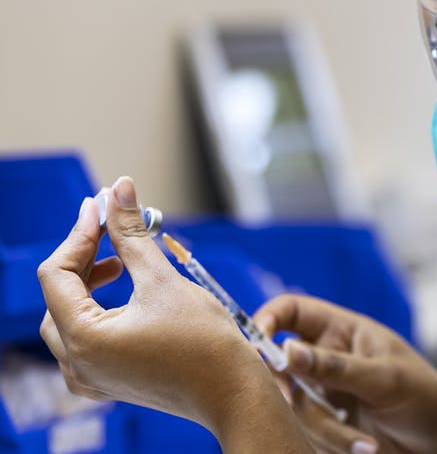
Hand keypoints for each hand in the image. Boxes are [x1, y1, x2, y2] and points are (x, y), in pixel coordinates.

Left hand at [37, 176, 312, 452]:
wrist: (234, 392)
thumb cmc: (205, 342)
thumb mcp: (163, 280)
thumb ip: (132, 234)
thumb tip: (119, 190)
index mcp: (83, 338)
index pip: (57, 273)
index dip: (80, 233)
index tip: (102, 206)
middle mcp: (77, 363)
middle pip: (60, 294)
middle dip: (85, 256)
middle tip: (113, 228)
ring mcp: (91, 377)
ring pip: (71, 316)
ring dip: (91, 283)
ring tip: (122, 261)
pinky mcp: (109, 381)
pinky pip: (86, 338)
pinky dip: (99, 309)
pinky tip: (125, 295)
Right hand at [254, 295, 436, 453]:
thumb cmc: (425, 398)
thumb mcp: (383, 378)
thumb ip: (334, 366)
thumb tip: (285, 351)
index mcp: (340, 329)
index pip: (290, 311)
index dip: (267, 321)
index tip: (257, 347)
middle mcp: (325, 358)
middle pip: (280, 364)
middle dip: (291, 391)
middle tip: (301, 407)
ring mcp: (323, 393)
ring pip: (294, 406)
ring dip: (325, 430)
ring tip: (367, 445)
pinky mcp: (324, 425)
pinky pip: (305, 433)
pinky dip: (330, 445)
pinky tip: (364, 449)